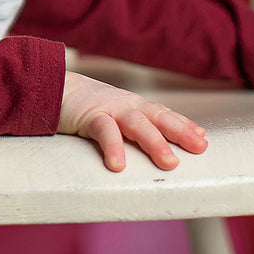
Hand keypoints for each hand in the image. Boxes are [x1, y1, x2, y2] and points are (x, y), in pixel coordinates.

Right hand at [58, 71, 207, 172]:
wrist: (51, 87)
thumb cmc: (83, 106)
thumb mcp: (112, 114)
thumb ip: (133, 125)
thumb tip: (156, 143)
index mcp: (133, 105)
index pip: (163, 114)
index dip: (183, 124)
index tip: (202, 138)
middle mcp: (126, 105)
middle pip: (158, 117)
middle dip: (180, 132)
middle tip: (200, 148)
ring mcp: (109, 108)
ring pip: (137, 124)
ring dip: (155, 142)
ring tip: (169, 163)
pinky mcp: (88, 114)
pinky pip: (104, 131)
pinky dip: (113, 147)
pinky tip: (118, 165)